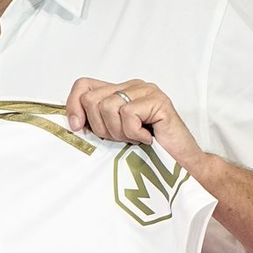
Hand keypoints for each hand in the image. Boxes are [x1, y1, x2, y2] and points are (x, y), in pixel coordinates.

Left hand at [65, 78, 204, 171]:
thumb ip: (93, 121)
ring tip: (135, 139)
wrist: (180, 167)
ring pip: (107, 106)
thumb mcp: (110, 135)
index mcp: (118, 91)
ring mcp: (146, 91)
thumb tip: (72, 121)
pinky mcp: (159, 100)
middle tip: (121, 139)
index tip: (78, 128)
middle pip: (92, 98)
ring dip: (118, 132)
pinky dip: (133, 132)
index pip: (83, 85)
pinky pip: (127, 113)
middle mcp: (131, 86)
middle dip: (100, 127)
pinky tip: (147, 138)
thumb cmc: (146, 153)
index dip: (74, 105)